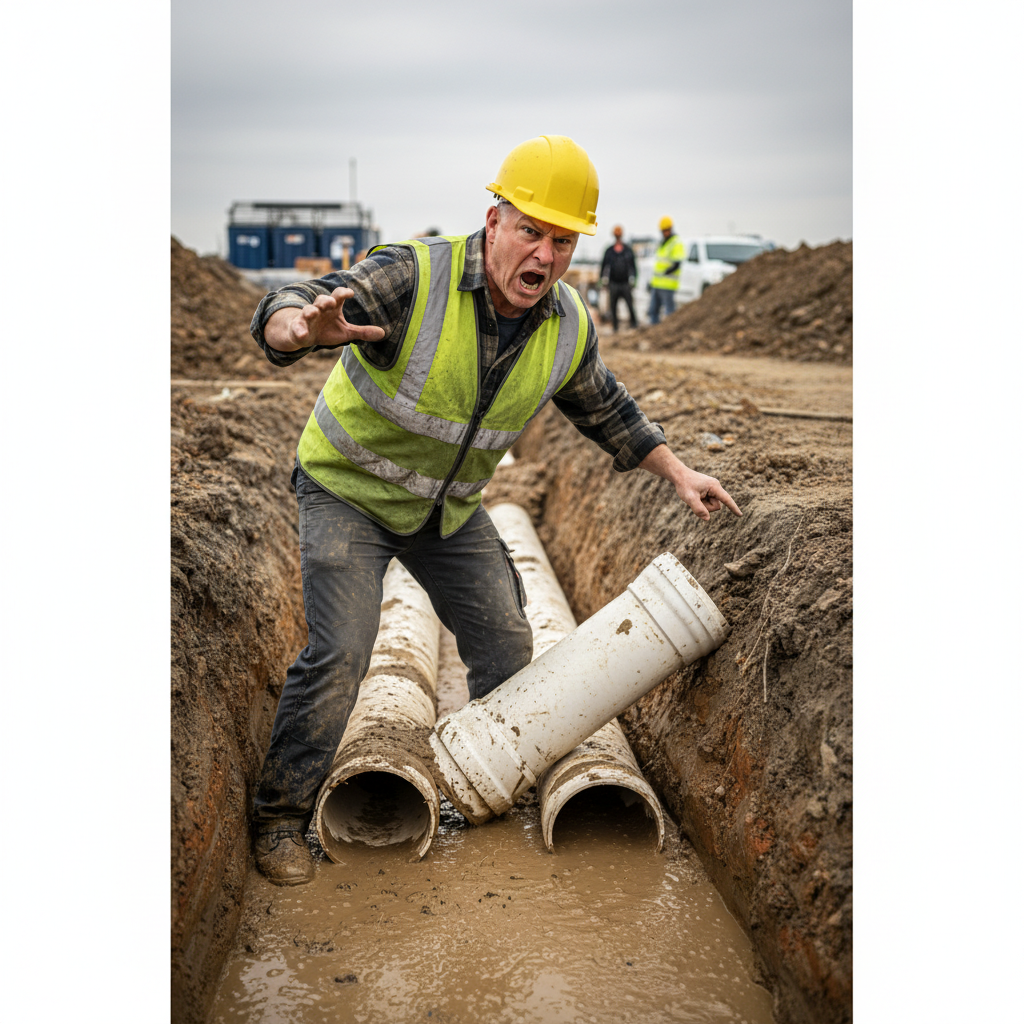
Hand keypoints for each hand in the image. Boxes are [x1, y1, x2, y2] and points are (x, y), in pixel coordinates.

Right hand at [264, 287, 385, 351]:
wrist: (304, 335)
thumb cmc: (326, 330)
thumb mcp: (346, 332)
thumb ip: (362, 332)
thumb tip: (383, 333)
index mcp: (332, 308)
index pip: (338, 295)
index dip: (343, 293)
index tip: (350, 293)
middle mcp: (320, 309)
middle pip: (322, 300)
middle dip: (326, 300)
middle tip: (331, 302)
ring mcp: (307, 317)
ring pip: (308, 310)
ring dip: (310, 311)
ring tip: (313, 313)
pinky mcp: (298, 327)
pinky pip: (297, 327)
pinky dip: (299, 330)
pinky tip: (302, 335)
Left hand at [671, 465, 741, 520]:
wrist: (679, 474)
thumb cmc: (684, 485)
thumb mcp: (689, 498)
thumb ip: (699, 509)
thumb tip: (707, 519)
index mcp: (714, 487)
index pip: (727, 500)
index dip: (734, 508)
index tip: (740, 515)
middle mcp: (716, 487)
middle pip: (716, 506)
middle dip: (706, 507)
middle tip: (695, 498)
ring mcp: (712, 489)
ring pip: (712, 505)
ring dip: (703, 504)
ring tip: (694, 495)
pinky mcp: (708, 490)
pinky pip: (708, 501)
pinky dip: (701, 502)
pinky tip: (695, 495)